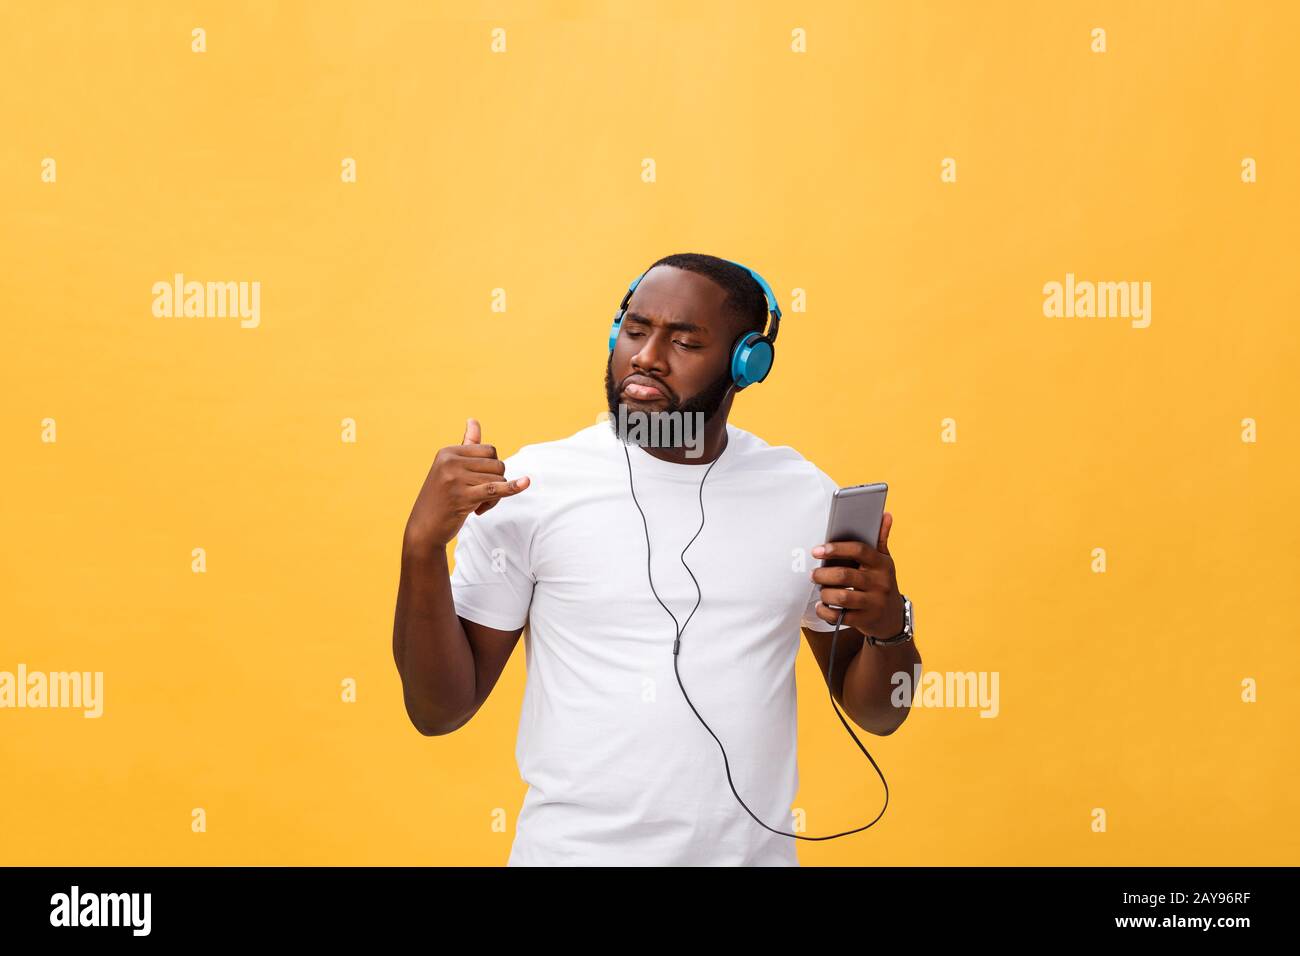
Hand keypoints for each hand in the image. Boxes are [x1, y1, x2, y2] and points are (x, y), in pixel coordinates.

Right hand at [402, 417, 529, 551]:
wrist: (424, 528)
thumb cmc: (441, 497)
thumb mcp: (451, 468)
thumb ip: (467, 445)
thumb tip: (473, 420)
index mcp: (448, 452)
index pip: (489, 450)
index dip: (492, 468)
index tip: (478, 483)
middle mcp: (450, 462)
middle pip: (496, 464)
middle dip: (496, 482)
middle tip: (480, 498)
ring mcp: (455, 479)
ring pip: (498, 480)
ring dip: (494, 498)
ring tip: (477, 506)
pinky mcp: (462, 497)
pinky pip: (494, 490)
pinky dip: (512, 488)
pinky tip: (525, 483)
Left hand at [809, 512, 904, 638]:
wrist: (892, 617)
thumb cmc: (881, 582)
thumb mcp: (884, 561)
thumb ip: (880, 539)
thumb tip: (885, 514)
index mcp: (882, 564)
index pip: (859, 550)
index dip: (836, 548)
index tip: (817, 550)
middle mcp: (880, 582)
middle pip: (845, 575)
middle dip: (823, 574)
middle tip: (813, 574)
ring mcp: (874, 603)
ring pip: (842, 597)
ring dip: (825, 593)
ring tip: (820, 590)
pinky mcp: (866, 620)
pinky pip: (840, 617)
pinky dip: (826, 612)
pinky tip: (821, 606)